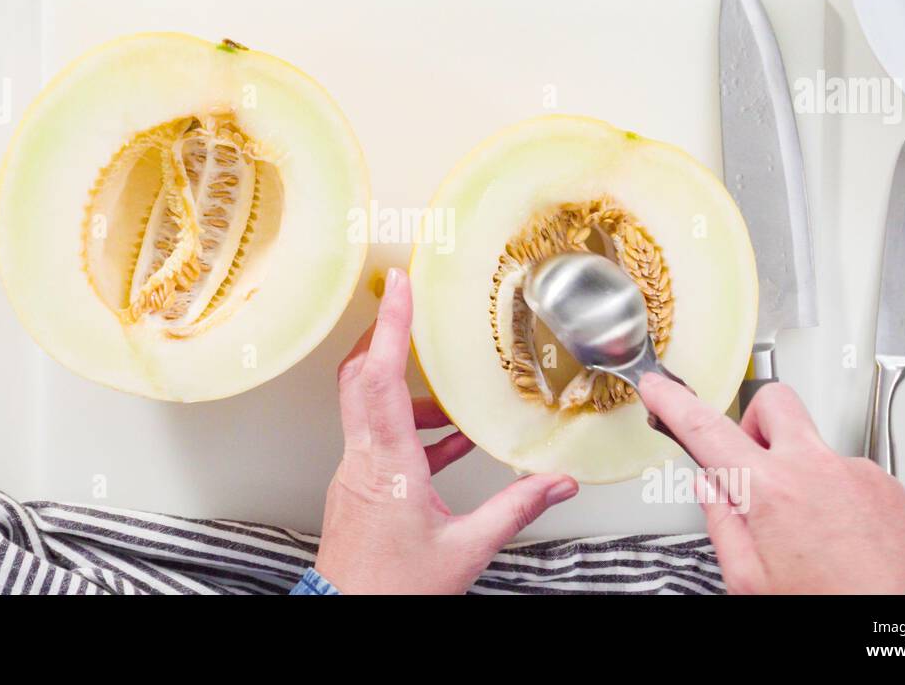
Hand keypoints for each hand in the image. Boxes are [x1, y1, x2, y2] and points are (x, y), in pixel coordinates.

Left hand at [314, 268, 578, 593]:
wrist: (349, 617)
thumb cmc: (392, 591)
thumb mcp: (465, 549)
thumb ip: (514, 510)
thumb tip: (555, 483)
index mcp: (387, 464)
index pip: (380, 377)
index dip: (390, 327)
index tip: (399, 287)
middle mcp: (363, 460)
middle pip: (361, 378)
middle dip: (385, 338)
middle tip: (408, 308)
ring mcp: (355, 474)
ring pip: (369, 408)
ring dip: (406, 393)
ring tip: (451, 401)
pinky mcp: (359, 489)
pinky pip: (380, 440)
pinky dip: (412, 431)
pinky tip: (448, 446)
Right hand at [639, 373, 904, 592]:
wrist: (901, 622)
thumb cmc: (830, 605)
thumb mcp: (750, 579)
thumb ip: (723, 525)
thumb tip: (711, 489)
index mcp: (770, 490)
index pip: (706, 429)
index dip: (674, 403)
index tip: (657, 388)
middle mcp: (814, 467)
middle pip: (772, 402)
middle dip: (752, 421)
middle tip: (749, 460)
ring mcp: (854, 470)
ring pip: (812, 444)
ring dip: (798, 469)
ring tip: (806, 523)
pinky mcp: (885, 483)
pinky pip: (845, 471)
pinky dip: (833, 493)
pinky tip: (837, 532)